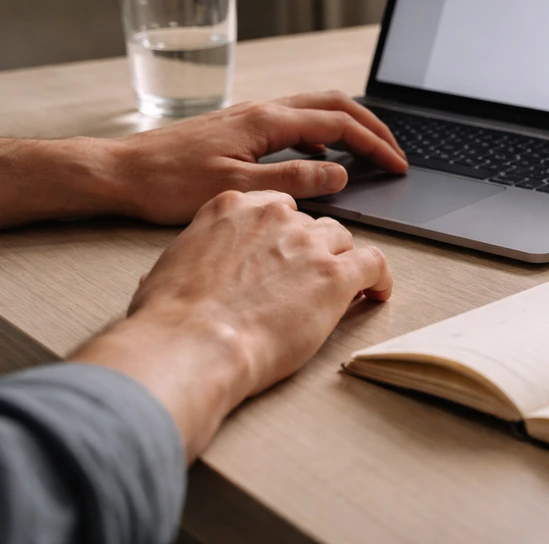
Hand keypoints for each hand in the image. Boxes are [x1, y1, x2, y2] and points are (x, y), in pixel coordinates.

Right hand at [73, 190, 392, 459]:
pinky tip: (377, 292)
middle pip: (310, 224)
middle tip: (304, 282)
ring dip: (340, 263)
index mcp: (233, 207)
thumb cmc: (171, 317)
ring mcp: (308, 243)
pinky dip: (380, 278)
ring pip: (342, 241)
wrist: (191, 343)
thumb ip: (190, 259)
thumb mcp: (166, 270)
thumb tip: (173, 276)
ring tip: (339, 290)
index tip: (285, 252)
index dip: (282, 234)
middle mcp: (275, 216)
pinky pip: (374, 263)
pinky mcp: (335, 274)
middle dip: (310, 251)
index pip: (275, 208)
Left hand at [111, 91, 407, 223]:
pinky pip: (295, 122)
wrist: (121, 172)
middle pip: (334, 104)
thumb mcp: (237, 189)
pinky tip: (321, 162)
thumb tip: (339, 175)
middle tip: (395, 152)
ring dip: (348, 126)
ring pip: (315, 109)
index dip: (374, 144)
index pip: (338, 125)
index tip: (397, 164)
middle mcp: (262, 110)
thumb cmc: (169, 182)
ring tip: (369, 152)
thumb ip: (293, 181)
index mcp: (267, 121)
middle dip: (371, 125)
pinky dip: (322, 136)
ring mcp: (251, 116)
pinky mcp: (240, 128)